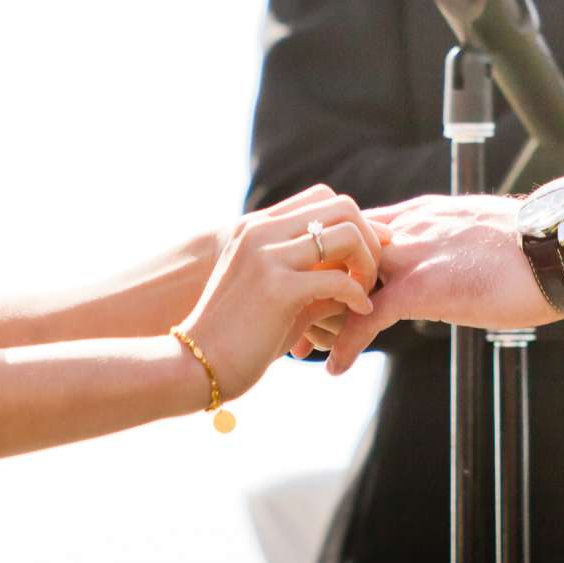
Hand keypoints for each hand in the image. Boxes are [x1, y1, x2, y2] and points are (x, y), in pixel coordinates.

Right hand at [177, 187, 383, 398]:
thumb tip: (355, 278)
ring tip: (362, 294)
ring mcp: (268, 255)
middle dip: (369, 238)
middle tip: (368, 276)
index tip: (367, 255)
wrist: (194, 365)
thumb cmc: (237, 337)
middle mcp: (262, 232)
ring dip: (367, 263)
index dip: (356, 222)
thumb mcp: (275, 294)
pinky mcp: (277, 287)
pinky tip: (359, 312)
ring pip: (347, 234)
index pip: (323, 197)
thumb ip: (312, 277)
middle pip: (343, 206)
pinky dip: (359, 295)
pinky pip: (339, 280)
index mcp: (257, 227)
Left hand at [322, 194, 561, 373]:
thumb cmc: (533, 248)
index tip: (317, 286)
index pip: (358, 230)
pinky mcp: (421, 286)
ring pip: (342, 281)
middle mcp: (408, 228)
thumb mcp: (480, 238)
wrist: (559, 248)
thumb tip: (452, 264)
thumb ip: (453, 247)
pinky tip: (333, 369)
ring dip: (317, 316)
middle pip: (338, 252)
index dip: (335, 260)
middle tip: (292, 316)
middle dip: (312, 285)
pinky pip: (368, 318)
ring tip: (299, 347)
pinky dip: (346, 344)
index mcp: (421, 215)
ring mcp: (411, 255)